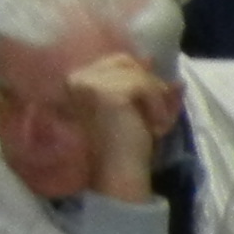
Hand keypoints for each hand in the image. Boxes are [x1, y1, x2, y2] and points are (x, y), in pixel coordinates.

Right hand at [65, 53, 179, 205]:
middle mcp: (76, 78)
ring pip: (138, 73)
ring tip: (153, 125)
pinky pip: (144, 85)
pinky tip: (153, 127)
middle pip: (127, 61)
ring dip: (156, 99)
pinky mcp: (105, 94)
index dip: (141, 77)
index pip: (117, 61)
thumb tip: (152, 58)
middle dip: (149, 86)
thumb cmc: (125, 146)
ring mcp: (88, 84)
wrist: (116, 175)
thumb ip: (142, 83)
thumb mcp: (134, 108)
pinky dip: (157, 106)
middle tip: (153, 118)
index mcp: (77, 81)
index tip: (150, 105)